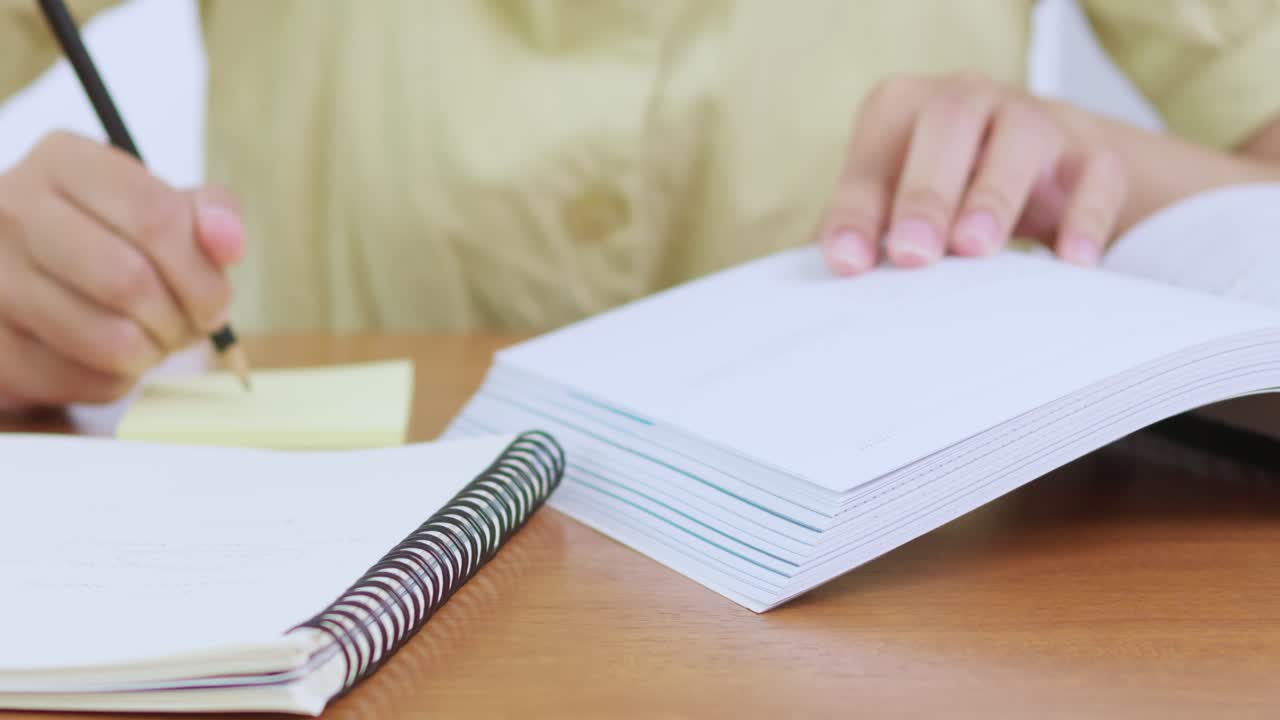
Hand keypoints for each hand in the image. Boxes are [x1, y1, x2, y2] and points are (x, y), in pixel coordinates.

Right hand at [0, 131, 244, 409]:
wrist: (23, 274)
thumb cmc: (110, 235)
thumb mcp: (162, 205)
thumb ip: (211, 214)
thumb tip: (228, 242)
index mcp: (64, 162)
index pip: (156, 218)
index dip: (203, 274)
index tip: (216, 302)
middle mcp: (12, 210)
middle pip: (130, 281)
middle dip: (180, 319)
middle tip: (190, 327)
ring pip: (108, 340)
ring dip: (152, 353)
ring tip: (155, 340)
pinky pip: (82, 380)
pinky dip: (119, 381)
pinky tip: (115, 359)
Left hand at [819, 73, 1129, 274]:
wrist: (1035, 158)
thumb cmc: (942, 182)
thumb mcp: (893, 198)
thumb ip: (863, 230)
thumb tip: (836, 274)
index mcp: (903, 108)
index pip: (873, 156)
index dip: (857, 210)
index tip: (848, 262)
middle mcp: (968, 99)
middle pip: (947, 122)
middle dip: (926, 193)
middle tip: (912, 253)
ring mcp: (1034, 120)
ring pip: (1021, 139)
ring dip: (995, 196)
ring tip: (974, 249)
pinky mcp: (1089, 153)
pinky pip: (1096, 175)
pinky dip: (1086, 217)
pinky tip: (1072, 260)